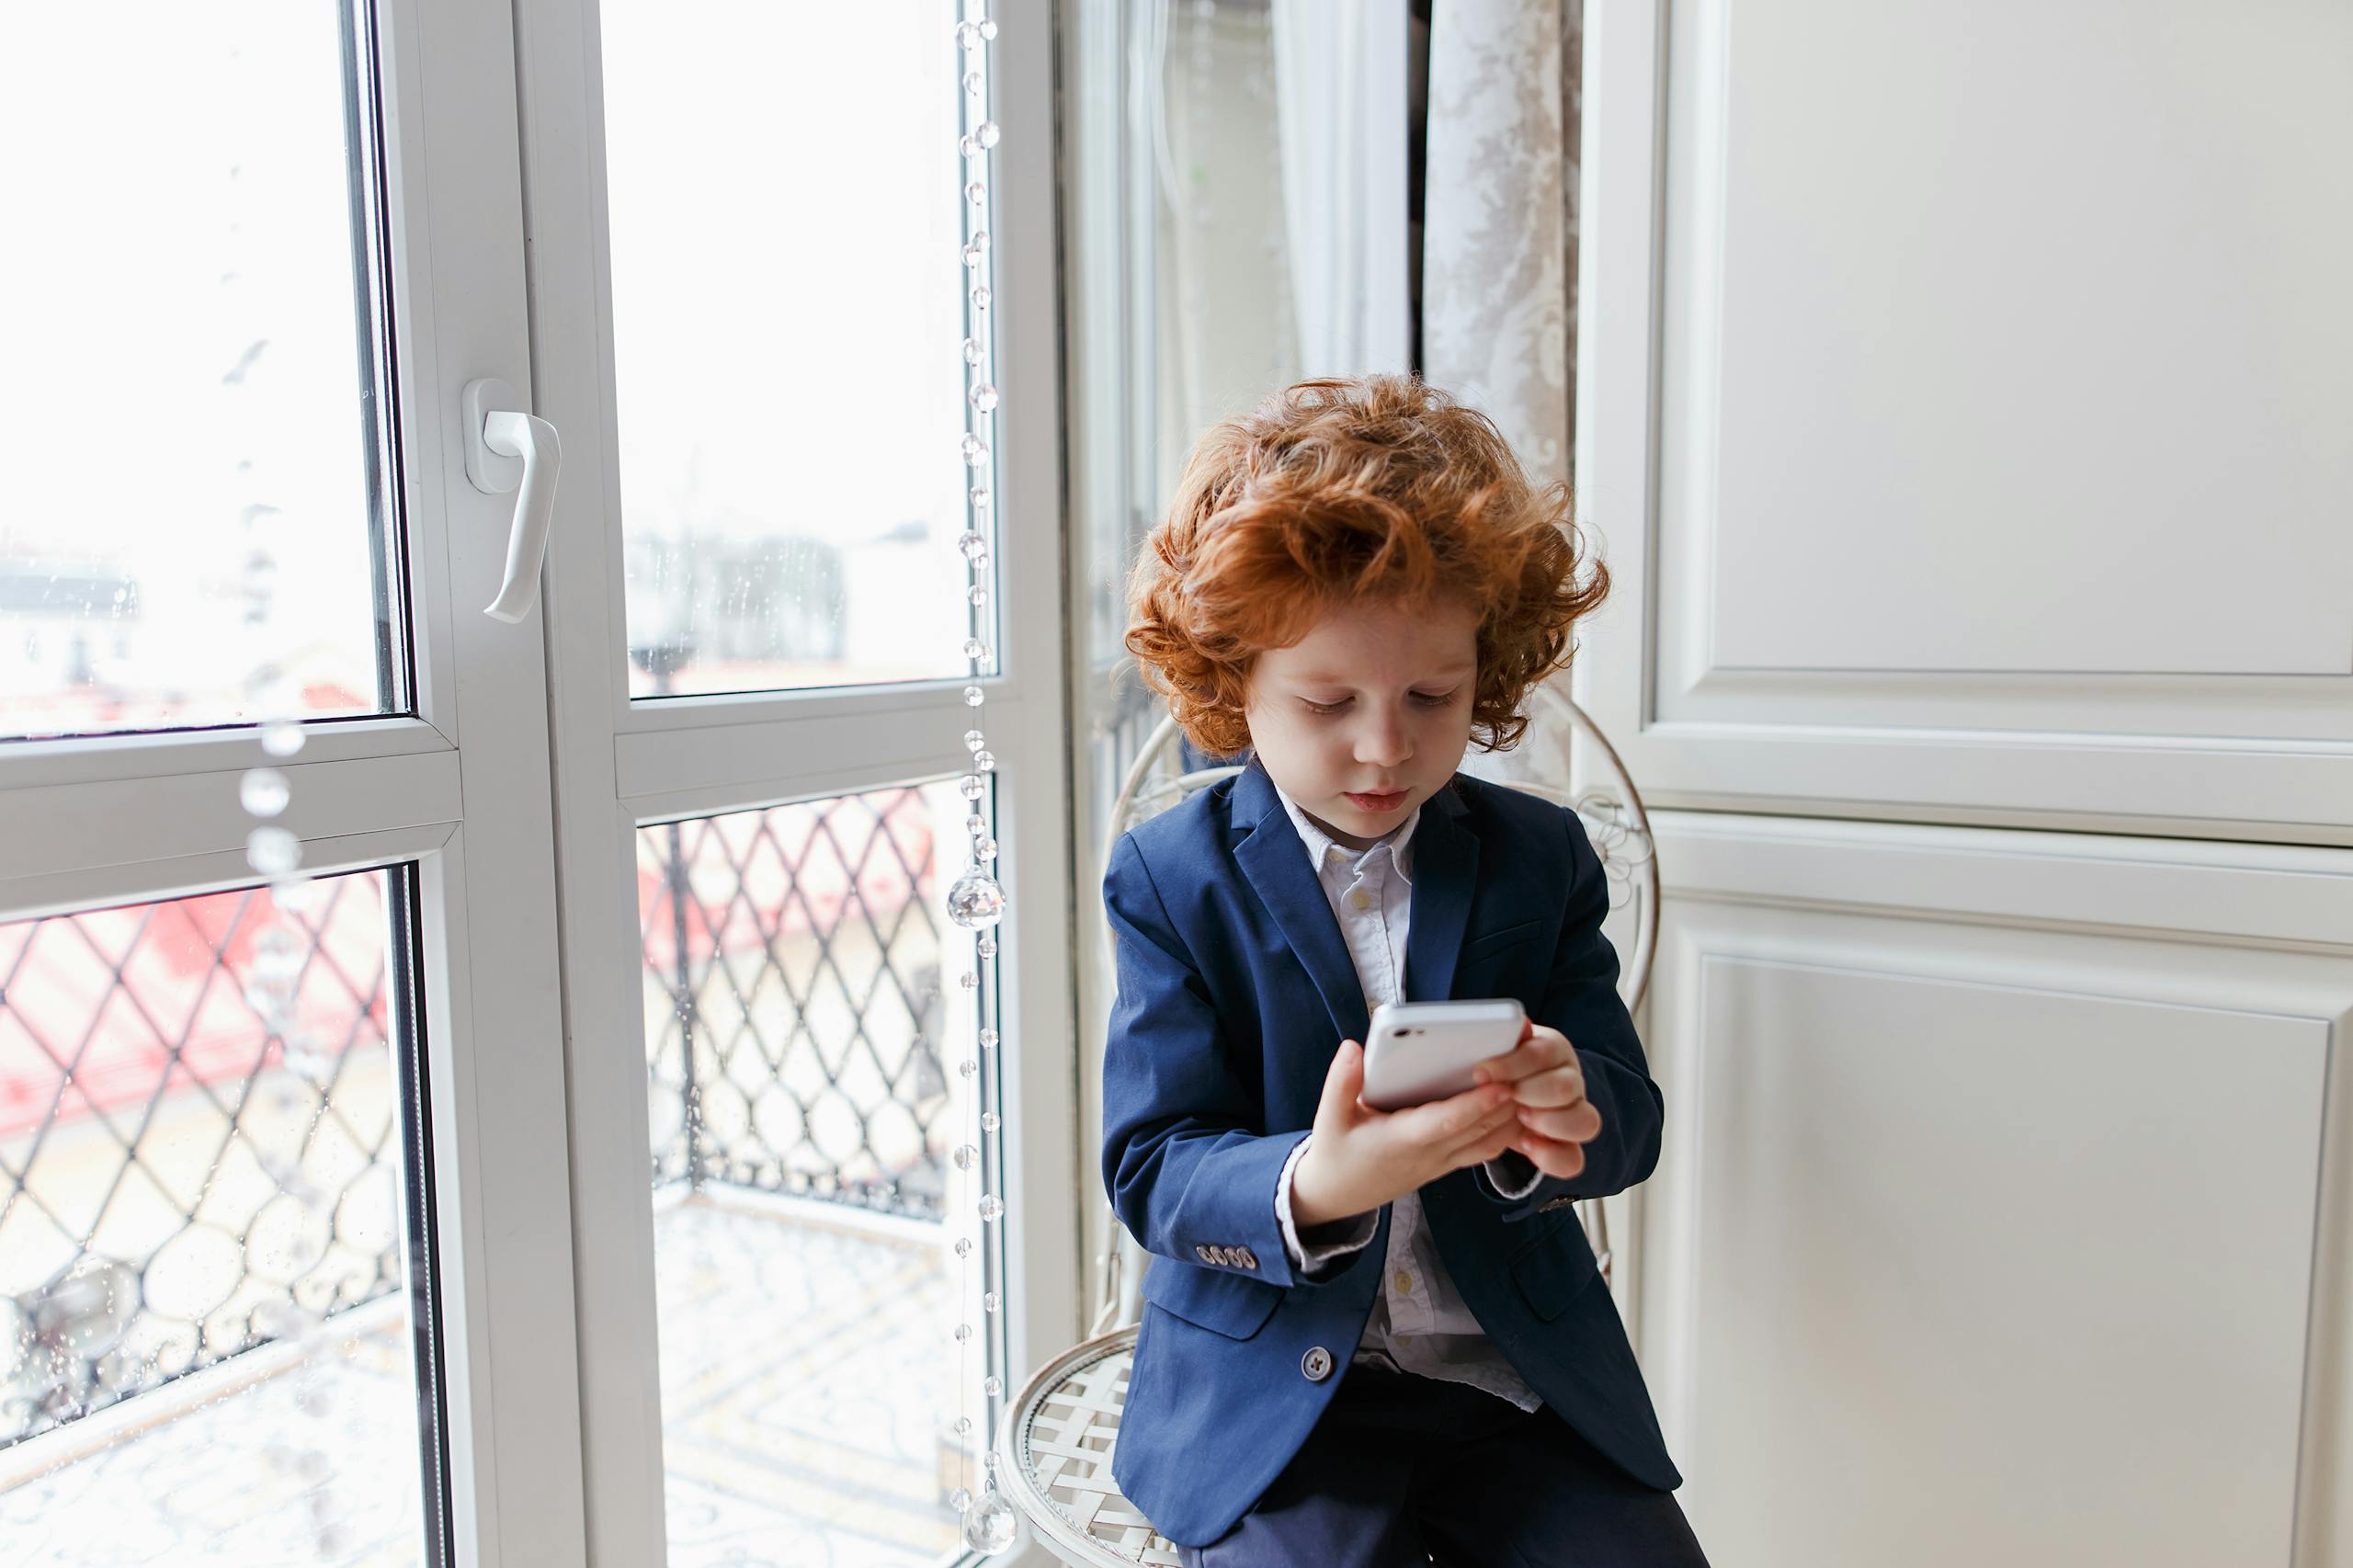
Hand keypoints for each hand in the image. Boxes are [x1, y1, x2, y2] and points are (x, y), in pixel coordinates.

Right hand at [1289, 1038, 1524, 1227]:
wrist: (1337, 1196)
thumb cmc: (1335, 1153)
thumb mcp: (1327, 1118)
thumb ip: (1341, 1083)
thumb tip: (1353, 1049)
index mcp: (1400, 1141)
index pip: (1446, 1123)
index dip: (1476, 1105)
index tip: (1501, 1083)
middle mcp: (1428, 1154)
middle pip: (1479, 1131)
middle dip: (1507, 1104)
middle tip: (1531, 1071)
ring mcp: (1441, 1163)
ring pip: (1488, 1143)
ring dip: (1511, 1118)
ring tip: (1531, 1084)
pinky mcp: (1446, 1164)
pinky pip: (1483, 1149)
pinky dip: (1504, 1131)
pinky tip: (1517, 1107)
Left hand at [1472, 1017, 1601, 1179]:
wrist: (1492, 1093)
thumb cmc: (1490, 1064)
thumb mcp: (1491, 1048)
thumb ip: (1499, 1037)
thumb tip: (1519, 1024)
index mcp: (1552, 1048)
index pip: (1543, 1052)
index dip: (1513, 1064)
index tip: (1481, 1073)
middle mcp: (1569, 1079)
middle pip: (1567, 1086)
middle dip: (1530, 1093)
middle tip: (1504, 1096)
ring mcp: (1573, 1114)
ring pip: (1585, 1122)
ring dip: (1548, 1122)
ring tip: (1519, 1119)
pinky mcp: (1567, 1145)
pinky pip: (1574, 1159)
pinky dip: (1552, 1157)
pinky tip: (1527, 1145)